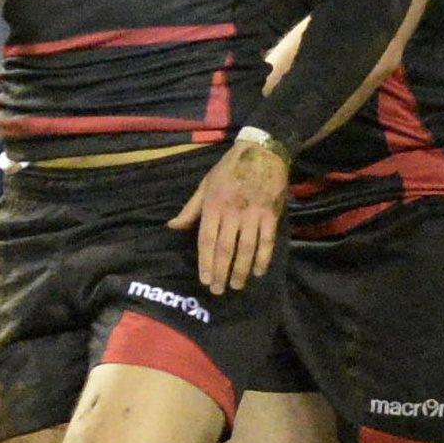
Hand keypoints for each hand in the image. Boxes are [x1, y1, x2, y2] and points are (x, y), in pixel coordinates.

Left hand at [167, 142, 287, 294]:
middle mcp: (232, 211)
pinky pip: (267, 241)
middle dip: (221, 272)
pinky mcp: (271, 214)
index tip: (204, 280)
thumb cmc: (229, 169)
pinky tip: (258, 272)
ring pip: (246, 248)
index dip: (205, 262)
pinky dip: (263, 258)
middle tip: (218, 290)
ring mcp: (253, 213)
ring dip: (241, 270)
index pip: (206, 239)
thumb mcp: (205, 185)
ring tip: (236, 285)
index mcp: (213, 205)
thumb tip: (172, 227)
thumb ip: (190, 209)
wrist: (262, 151)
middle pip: (225, 248)